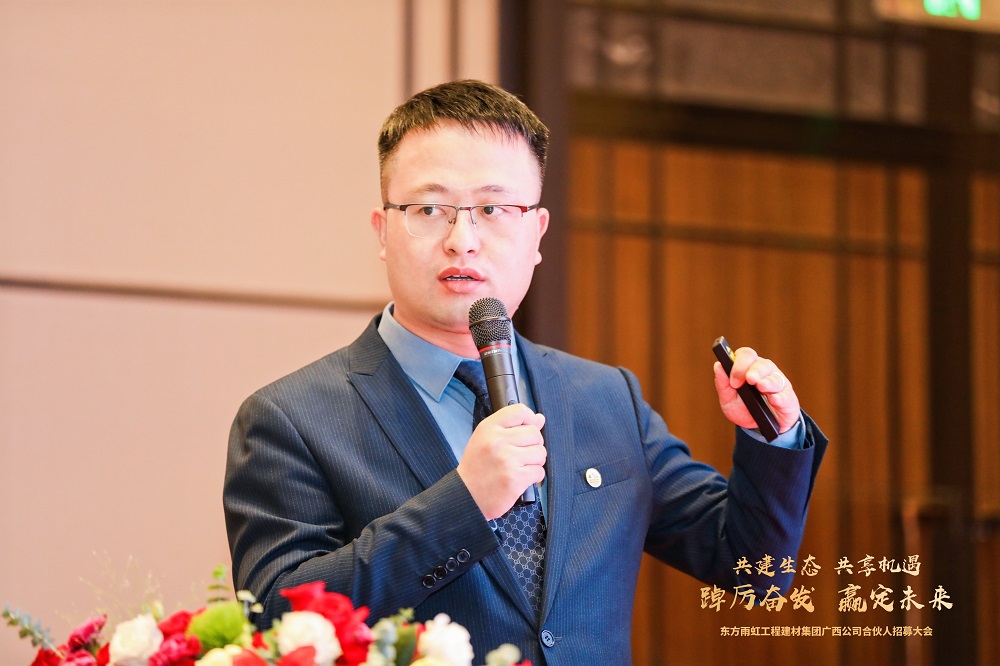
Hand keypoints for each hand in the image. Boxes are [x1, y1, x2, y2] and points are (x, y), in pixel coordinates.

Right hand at [456, 404, 546, 519]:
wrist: (465, 495)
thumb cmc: (477, 466)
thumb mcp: (486, 439)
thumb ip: (512, 426)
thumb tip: (540, 419)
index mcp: (489, 428)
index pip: (520, 411)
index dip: (530, 419)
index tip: (527, 429)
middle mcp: (497, 441)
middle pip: (535, 433)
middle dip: (533, 445)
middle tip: (521, 455)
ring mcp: (507, 460)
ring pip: (540, 453)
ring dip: (535, 462)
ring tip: (520, 467)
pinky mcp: (515, 479)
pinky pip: (539, 471)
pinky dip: (534, 476)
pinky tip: (521, 478)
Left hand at [713, 347, 799, 433]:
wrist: (760, 428)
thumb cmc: (744, 408)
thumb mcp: (728, 400)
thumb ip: (722, 384)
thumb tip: (718, 366)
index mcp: (749, 368)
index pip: (746, 355)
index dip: (739, 364)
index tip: (733, 380)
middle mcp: (765, 372)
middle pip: (761, 364)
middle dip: (754, 371)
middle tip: (749, 379)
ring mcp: (779, 383)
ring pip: (775, 378)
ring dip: (767, 382)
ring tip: (761, 386)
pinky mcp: (788, 398)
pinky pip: (785, 396)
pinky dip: (779, 398)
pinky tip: (774, 399)